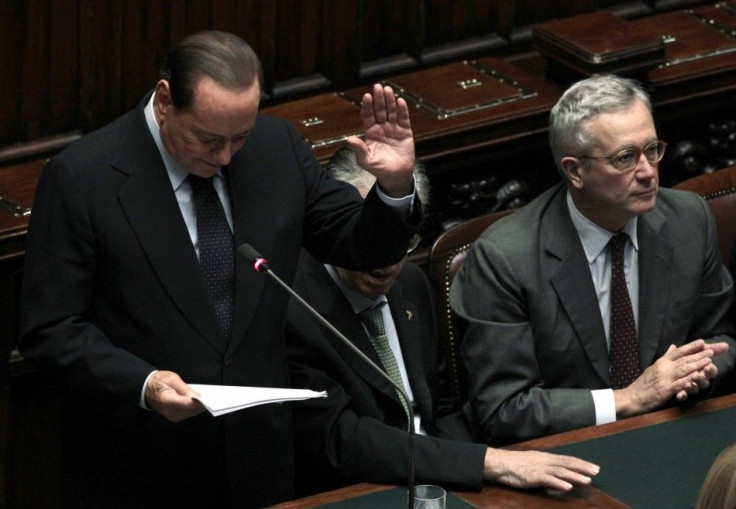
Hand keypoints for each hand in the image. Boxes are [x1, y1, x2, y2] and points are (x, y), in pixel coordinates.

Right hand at [144, 370, 204, 421]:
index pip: (186, 404)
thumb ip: (184, 388)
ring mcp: (171, 416)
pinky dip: (194, 408)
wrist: (146, 388)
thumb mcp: (172, 378)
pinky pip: (187, 414)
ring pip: (191, 413)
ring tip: (207, 399)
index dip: (199, 402)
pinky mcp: (173, 417)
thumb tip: (196, 396)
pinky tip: (199, 402)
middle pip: (191, 410)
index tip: (209, 398)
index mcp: (167, 400)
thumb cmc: (159, 381)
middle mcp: (169, 411)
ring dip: (199, 407)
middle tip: (212, 398)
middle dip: (202, 405)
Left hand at [346, 84, 414, 197]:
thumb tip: (348, 139)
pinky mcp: (405, 132)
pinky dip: (402, 110)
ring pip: (391, 111)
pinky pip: (404, 119)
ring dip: (390, 101)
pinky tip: (400, 101)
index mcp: (371, 132)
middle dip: (378, 99)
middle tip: (377, 86)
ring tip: (388, 90)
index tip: (366, 97)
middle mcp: (382, 127)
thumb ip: (359, 149)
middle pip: (380, 110)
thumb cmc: (378, 168)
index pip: (368, 116)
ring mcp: (394, 128)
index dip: (367, 106)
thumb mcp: (366, 161)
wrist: (395, 175)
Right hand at [483, 448, 598, 491]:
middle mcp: (545, 461)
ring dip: (574, 476)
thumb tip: (557, 471)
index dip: (581, 463)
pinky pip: (548, 480)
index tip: (593, 467)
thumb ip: (546, 466)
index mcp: (546, 457)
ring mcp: (539, 468)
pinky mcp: (533, 477)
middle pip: (567, 463)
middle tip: (596, 471)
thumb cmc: (515, 464)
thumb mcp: (533, 461)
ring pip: (561, 472)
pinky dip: (558, 483)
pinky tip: (567, 487)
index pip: (567, 459)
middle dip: (582, 468)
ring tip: (587, 481)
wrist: (500, 463)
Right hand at [615, 339, 727, 416]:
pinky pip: (678, 384)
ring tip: (708, 360)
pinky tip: (695, 377)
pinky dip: (687, 380)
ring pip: (682, 370)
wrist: (632, 397)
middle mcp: (663, 368)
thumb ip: (665, 357)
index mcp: (661, 362)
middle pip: (683, 360)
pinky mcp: (664, 390)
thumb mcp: (653, 367)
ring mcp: (664, 379)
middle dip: (699, 355)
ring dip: (696, 365)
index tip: (702, 342)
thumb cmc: (643, 384)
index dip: (691, 347)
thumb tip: (673, 347)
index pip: (678, 352)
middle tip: (712, 350)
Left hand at [675, 341, 724, 400]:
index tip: (708, 366)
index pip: (711, 371)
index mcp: (704, 370)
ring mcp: (691, 386)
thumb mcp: (700, 351)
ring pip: (694, 389)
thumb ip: (712, 349)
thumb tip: (726, 345)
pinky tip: (679, 395)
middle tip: (697, 375)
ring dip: (692, 387)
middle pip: (703, 382)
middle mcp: (699, 380)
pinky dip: (682, 395)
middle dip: (701, 379)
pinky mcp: (682, 392)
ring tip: (688, 384)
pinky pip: (683, 396)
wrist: (676, 365)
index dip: (710, 369)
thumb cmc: (693, 357)